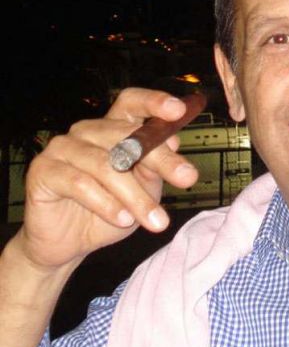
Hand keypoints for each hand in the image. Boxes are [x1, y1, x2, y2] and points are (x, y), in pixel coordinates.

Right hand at [15, 88, 198, 270]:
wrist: (71, 244)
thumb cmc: (111, 211)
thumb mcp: (144, 189)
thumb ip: (156, 165)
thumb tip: (173, 142)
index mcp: (113, 129)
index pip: (132, 103)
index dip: (154, 102)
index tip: (178, 110)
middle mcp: (86, 132)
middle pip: (126, 135)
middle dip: (161, 159)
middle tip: (187, 178)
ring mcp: (62, 148)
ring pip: (106, 165)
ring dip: (136, 196)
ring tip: (156, 220)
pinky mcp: (43, 171)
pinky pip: (80, 183)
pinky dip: (107, 204)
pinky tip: (123, 220)